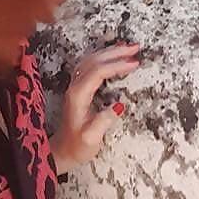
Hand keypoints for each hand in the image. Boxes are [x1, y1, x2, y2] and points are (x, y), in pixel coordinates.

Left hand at [50, 41, 140, 176]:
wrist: (62, 150)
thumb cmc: (77, 146)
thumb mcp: (91, 139)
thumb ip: (103, 122)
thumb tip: (119, 105)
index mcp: (78, 96)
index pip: (97, 72)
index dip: (116, 65)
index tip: (134, 64)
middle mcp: (75, 87)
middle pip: (94, 61)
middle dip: (115, 52)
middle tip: (136, 48)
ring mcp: (75, 85)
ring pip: (90, 60)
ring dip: (109, 51)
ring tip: (128, 47)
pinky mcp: (78, 87)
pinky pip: (90, 65)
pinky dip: (103, 57)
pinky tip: (113, 55)